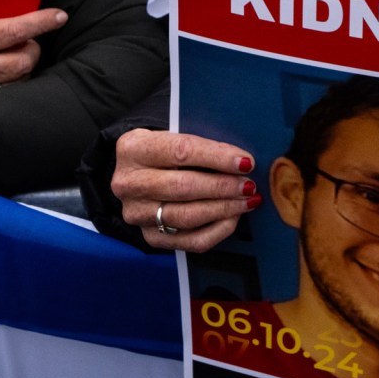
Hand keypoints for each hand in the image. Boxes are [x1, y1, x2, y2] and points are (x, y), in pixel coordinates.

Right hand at [111, 128, 259, 250]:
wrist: (140, 174)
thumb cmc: (165, 151)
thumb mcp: (174, 136)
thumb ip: (202, 146)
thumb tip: (243, 162)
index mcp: (133, 148)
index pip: (181, 152)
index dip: (217, 158)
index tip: (246, 162)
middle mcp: (128, 183)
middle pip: (183, 187)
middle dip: (223, 187)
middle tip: (249, 185)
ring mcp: (137, 213)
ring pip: (187, 216)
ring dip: (224, 209)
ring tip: (247, 201)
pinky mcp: (150, 236)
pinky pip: (191, 241)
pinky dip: (218, 230)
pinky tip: (233, 218)